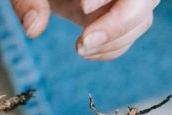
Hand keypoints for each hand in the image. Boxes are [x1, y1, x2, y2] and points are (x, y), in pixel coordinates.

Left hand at [10, 0, 158, 59]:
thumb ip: (28, 1)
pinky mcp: (118, 14)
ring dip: (115, 40)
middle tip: (85, 41)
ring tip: (80, 48)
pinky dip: (112, 49)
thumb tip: (33, 28)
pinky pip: (130, 34)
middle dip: (120, 22)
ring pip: (142, 18)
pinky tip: (86, 52)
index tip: (83, 7)